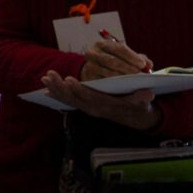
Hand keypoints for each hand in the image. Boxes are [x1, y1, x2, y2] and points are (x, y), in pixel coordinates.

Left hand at [41, 71, 162, 129]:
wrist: (134, 116)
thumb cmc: (138, 104)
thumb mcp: (143, 101)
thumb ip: (142, 98)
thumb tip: (147, 95)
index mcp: (106, 106)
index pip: (89, 97)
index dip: (78, 89)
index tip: (68, 79)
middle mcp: (93, 109)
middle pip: (73, 98)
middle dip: (59, 87)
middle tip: (48, 76)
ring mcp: (87, 109)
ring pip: (68, 100)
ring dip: (55, 89)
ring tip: (44, 78)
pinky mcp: (84, 107)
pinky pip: (68, 102)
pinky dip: (57, 96)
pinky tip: (45, 91)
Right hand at [81, 39, 151, 80]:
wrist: (92, 68)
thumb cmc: (113, 61)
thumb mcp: (124, 56)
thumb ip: (138, 59)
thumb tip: (149, 65)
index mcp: (104, 45)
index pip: (119, 49)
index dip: (131, 57)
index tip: (142, 64)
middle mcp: (93, 53)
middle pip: (111, 61)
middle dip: (126, 67)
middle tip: (138, 73)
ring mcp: (89, 65)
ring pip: (106, 71)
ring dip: (121, 76)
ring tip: (132, 80)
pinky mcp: (88, 77)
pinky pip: (101, 80)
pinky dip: (113, 83)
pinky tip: (122, 85)